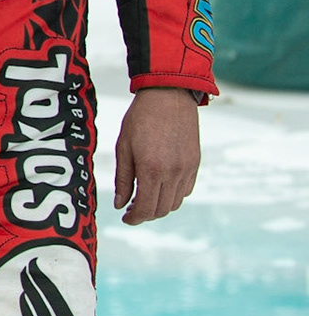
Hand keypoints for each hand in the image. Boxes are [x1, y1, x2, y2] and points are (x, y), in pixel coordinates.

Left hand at [114, 87, 199, 225]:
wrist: (168, 97)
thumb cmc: (140, 119)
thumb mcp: (123, 147)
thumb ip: (123, 178)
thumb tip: (120, 204)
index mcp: (152, 170)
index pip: (146, 208)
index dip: (135, 218)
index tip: (126, 218)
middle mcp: (173, 173)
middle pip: (162, 209)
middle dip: (146, 214)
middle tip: (132, 209)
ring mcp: (187, 169)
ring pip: (176, 202)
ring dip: (160, 206)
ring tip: (145, 197)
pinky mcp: (196, 163)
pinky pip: (186, 190)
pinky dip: (173, 195)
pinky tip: (160, 186)